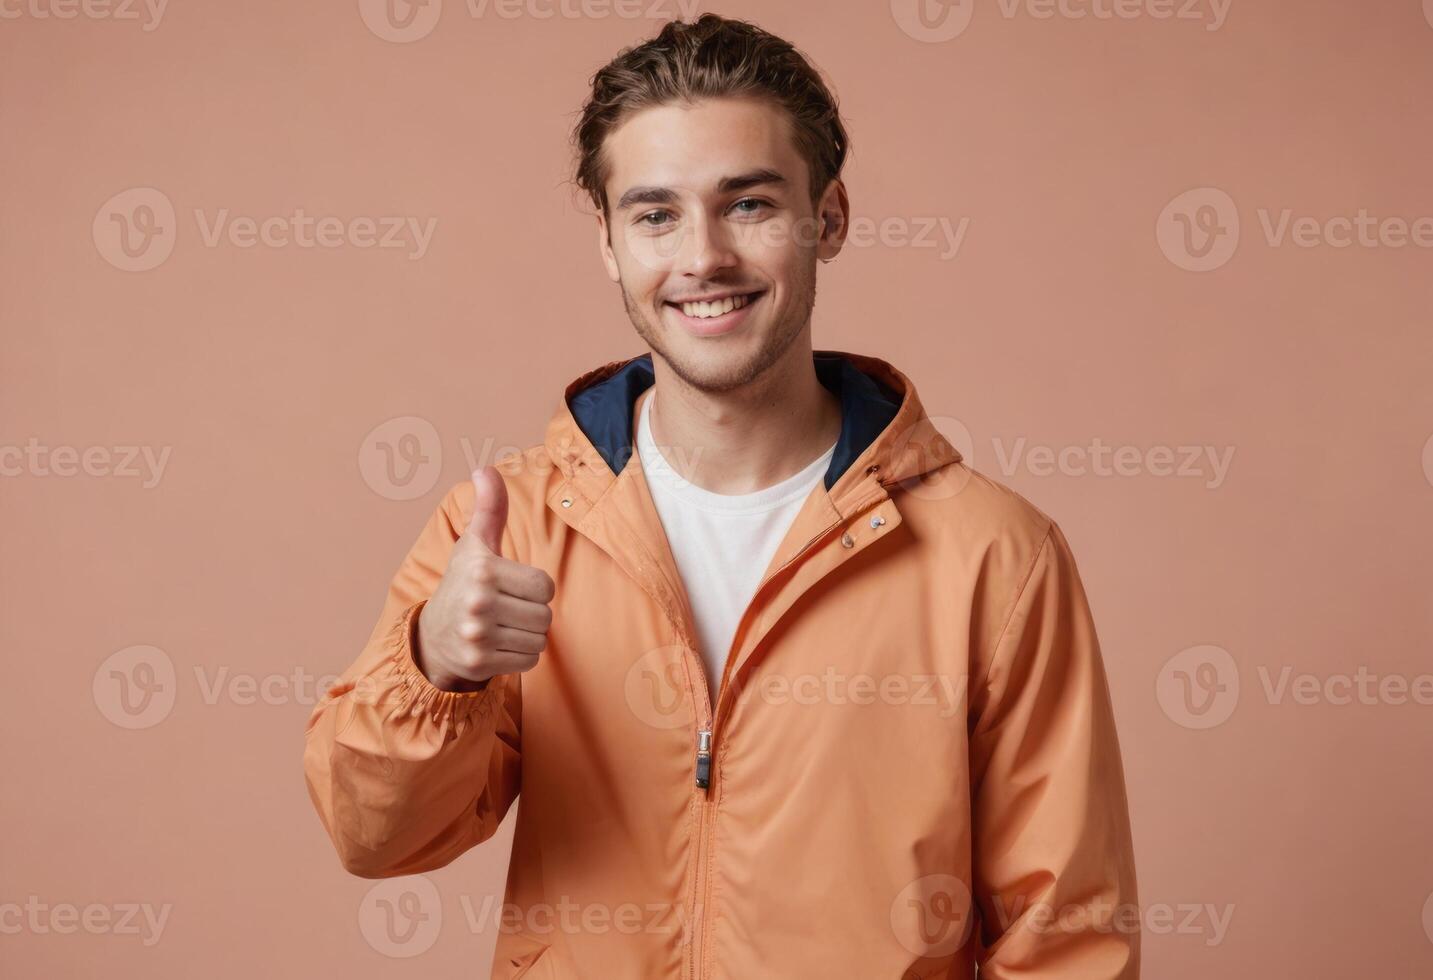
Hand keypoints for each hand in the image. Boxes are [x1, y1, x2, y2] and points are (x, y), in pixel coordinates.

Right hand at [415, 466, 554, 690]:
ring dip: (528, 635)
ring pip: (539, 639)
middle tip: (507, 609)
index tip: (512, 586)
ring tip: (503, 626)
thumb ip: (489, 508)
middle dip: (532, 613)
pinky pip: (529, 661)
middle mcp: (477, 602)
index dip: (536, 587)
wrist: (433, 635)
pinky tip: (498, 645)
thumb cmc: (463, 582)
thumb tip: (484, 469)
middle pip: (545, 615)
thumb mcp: (475, 543)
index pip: (545, 585)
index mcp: (482, 569)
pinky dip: (520, 656)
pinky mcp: (479, 664)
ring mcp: (476, 635)